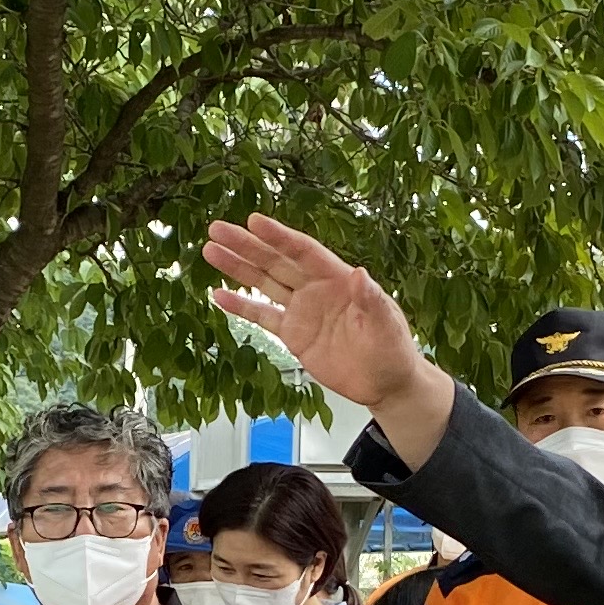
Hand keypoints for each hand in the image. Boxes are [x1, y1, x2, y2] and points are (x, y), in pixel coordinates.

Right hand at [205, 213, 451, 442]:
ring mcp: (302, 310)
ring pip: (264, 283)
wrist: (386, 383)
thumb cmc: (392, 350)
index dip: (278, 237)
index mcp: (337, 279)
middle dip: (246, 245)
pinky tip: (219, 296)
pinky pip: (263, 316)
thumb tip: (359, 275)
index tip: (254, 221)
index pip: (303, 252)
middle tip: (218, 229)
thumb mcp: (386, 325)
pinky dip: (241, 306)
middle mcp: (315, 289)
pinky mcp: (293, 334)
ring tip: (211, 251)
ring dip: (238, 268)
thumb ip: (370, 300)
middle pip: (275, 261)